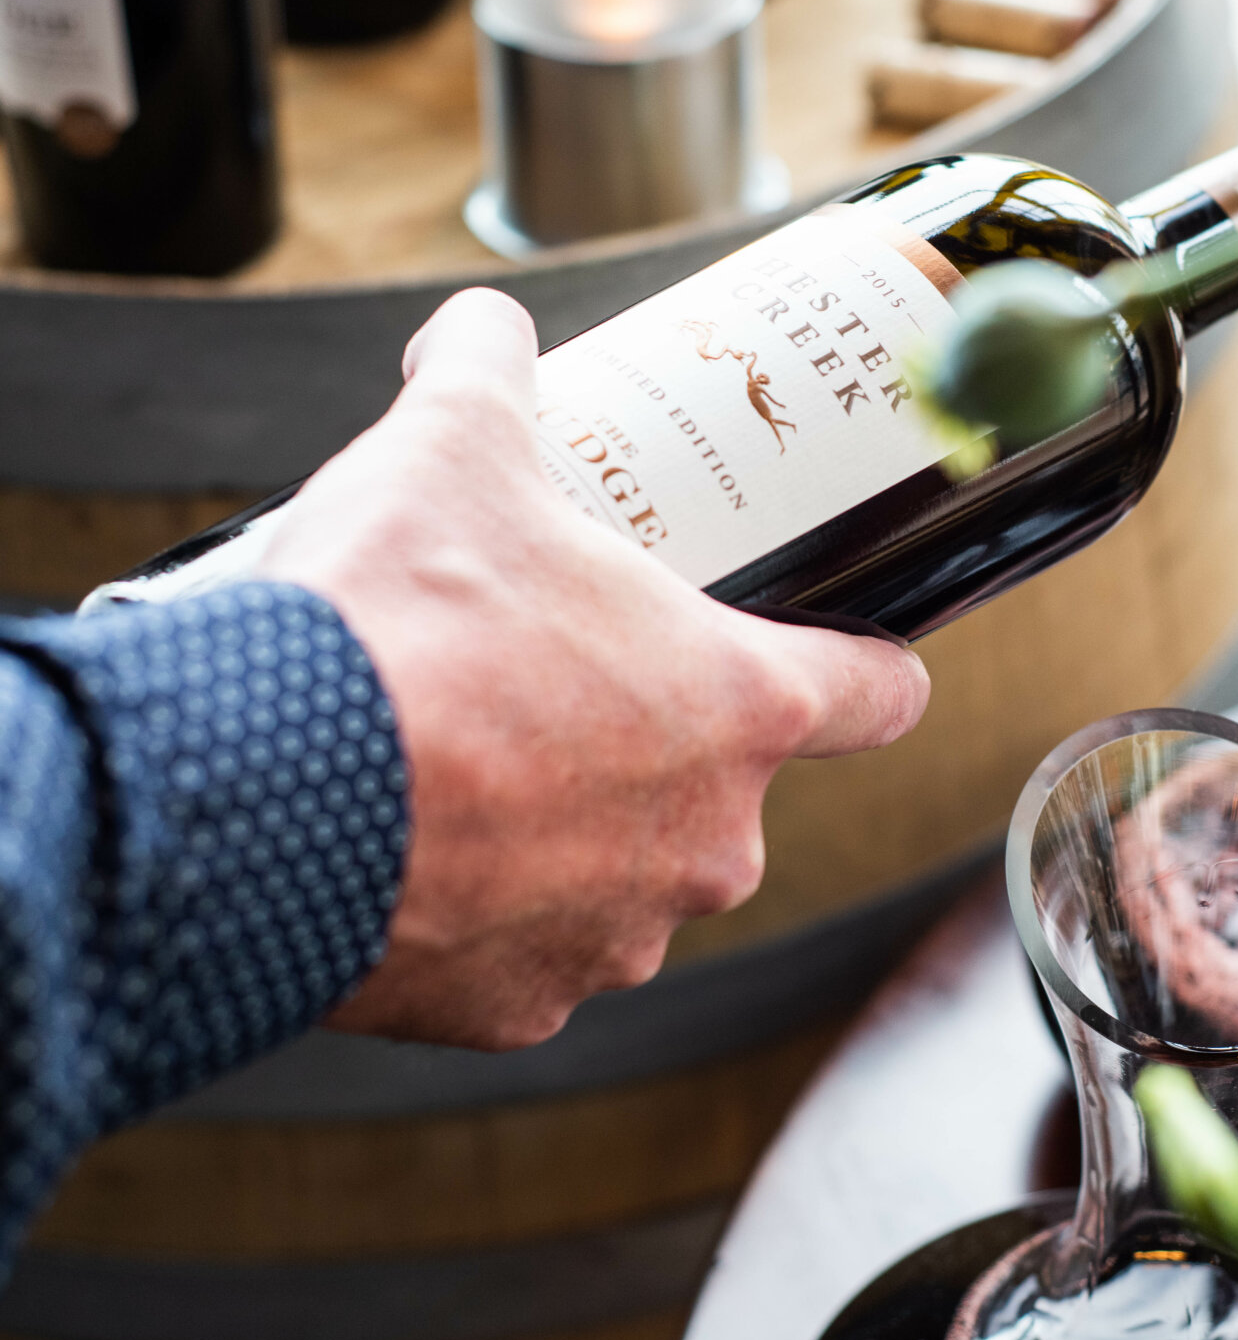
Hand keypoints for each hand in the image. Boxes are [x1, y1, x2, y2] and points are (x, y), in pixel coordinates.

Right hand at [255, 288, 929, 1047]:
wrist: (260, 789)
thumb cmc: (395, 620)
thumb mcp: (451, 446)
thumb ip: (490, 371)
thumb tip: (482, 328)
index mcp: (737, 707)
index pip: (875, 694)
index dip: (869, 667)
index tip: (853, 656)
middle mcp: (708, 843)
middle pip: (722, 784)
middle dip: (646, 736)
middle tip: (553, 679)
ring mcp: (617, 939)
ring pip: (618, 873)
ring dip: (564, 828)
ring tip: (464, 761)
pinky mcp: (517, 1011)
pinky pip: (522, 951)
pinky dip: (479, 907)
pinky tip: (413, 846)